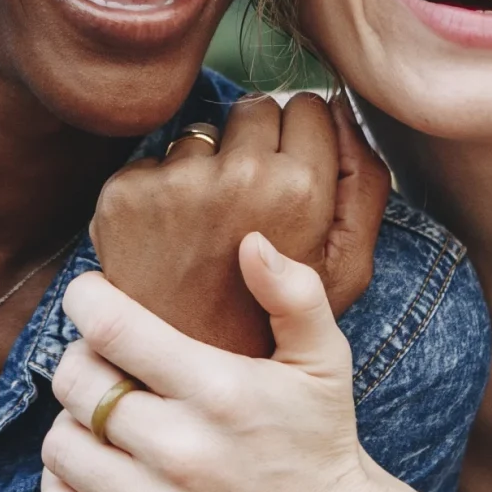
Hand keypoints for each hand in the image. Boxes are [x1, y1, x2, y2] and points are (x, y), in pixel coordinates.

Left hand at [42, 237, 400, 491]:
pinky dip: (66, 476)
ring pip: (60, 444)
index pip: (115, 331)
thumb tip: (251, 242)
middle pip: (76, 383)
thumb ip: (294, 293)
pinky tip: (101, 458)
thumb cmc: (320, 439)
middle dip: (79, 354)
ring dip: (71, 417)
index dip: (86, 299)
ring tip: (105, 406)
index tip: (90, 291)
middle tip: (103, 351)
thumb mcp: (323, 360)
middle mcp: (180, 452)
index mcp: (220, 392)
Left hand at [91, 93, 389, 355]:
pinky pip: (153, 160)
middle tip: (249, 206)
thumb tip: (340, 108)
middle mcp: (238, 176)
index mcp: (300, 189)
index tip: (291, 175)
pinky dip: (159, 191)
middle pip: (254, 107)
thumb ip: (365, 183)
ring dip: (205, 165)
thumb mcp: (346, 269)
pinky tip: (169, 241)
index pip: (306, 105)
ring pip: (202, 131)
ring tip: (207, 231)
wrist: (186, 387)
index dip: (303, 138)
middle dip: (256, 143)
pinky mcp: (125, 196)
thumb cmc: (274, 324)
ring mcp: (176, 183)